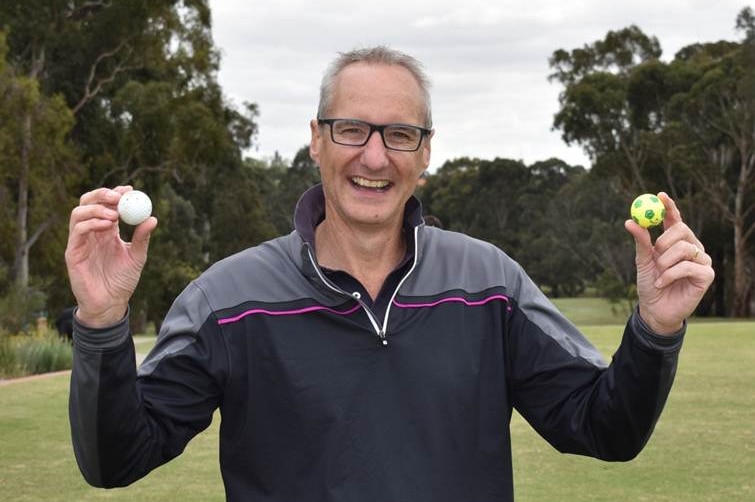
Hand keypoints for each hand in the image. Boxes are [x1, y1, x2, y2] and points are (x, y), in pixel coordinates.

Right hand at [65, 186, 157, 327]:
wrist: (111, 303)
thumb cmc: (122, 281)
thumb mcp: (137, 257)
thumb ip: (143, 238)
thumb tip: (153, 218)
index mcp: (107, 231)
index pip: (106, 204)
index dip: (116, 194)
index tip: (130, 190)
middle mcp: (92, 232)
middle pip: (88, 202)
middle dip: (103, 195)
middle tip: (120, 197)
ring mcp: (81, 241)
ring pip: (79, 213)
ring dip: (96, 208)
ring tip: (115, 214)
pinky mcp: (73, 252)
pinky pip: (77, 231)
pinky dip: (90, 222)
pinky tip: (107, 225)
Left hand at [624, 192, 714, 334]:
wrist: (654, 310)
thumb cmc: (650, 284)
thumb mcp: (642, 261)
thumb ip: (641, 241)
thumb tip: (630, 221)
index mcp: (676, 241)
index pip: (675, 219)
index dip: (669, 206)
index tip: (660, 195)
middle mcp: (692, 248)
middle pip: (682, 229)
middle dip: (664, 241)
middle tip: (655, 253)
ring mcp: (702, 261)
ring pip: (684, 248)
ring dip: (665, 262)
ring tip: (659, 275)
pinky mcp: (707, 275)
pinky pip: (687, 266)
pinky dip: (670, 275)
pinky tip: (664, 283)